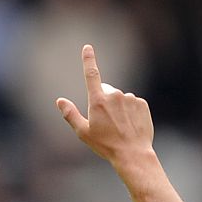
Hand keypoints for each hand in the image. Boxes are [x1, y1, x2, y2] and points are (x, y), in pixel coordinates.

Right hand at [56, 45, 154, 166]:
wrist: (133, 154)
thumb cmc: (106, 145)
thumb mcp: (83, 133)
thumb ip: (70, 114)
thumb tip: (59, 101)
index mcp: (98, 101)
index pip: (92, 74)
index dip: (88, 60)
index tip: (88, 47)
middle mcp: (114, 95)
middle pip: (106, 91)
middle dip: (104, 101)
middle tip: (106, 123)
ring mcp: (130, 99)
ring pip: (120, 99)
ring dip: (118, 108)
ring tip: (120, 127)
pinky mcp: (142, 104)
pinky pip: (133, 104)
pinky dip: (131, 112)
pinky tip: (130, 126)